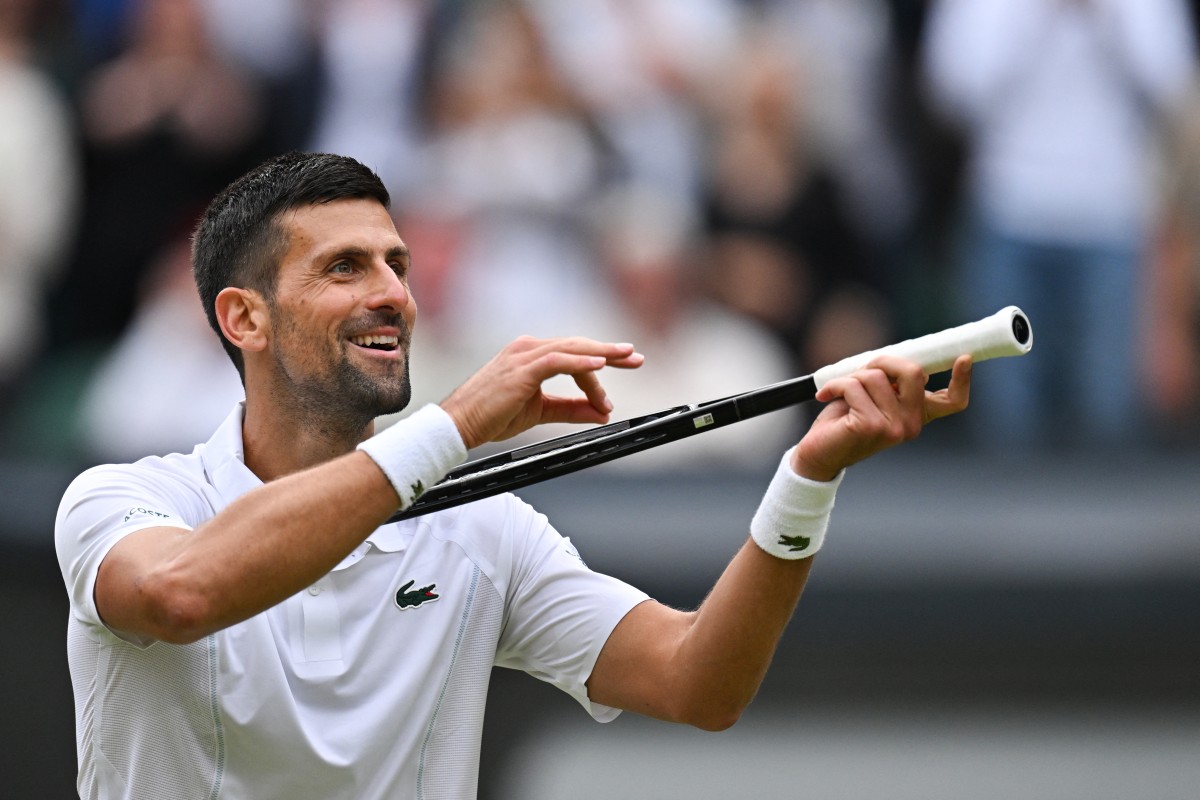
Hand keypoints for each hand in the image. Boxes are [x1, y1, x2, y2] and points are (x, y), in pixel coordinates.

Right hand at [441, 336, 643, 448]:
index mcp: (531, 355)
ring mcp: (523, 356)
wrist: (459, 425)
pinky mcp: (521, 369)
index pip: (573, 353)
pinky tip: (601, 364)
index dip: (601, 361)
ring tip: (626, 361)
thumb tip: (602, 412)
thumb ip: (571, 409)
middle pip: (577, 345)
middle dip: (609, 351)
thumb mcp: (541, 411)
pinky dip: (581, 361)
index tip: (622, 373)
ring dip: (601, 357)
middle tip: (636, 358)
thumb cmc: (492, 416)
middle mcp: (528, 349)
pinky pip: (558, 360)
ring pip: (571, 350)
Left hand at [791, 355, 971, 480]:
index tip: (965, 358)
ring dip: (851, 377)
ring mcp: (894, 428)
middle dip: (883, 361)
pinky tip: (825, 397)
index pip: (953, 402)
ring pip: (875, 376)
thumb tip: (895, 361)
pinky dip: (835, 385)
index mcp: (917, 415)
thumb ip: (890, 382)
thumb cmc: (844, 420)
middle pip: (913, 372)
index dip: (963, 380)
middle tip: (860, 371)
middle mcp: (911, 424)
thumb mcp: (873, 397)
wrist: (818, 452)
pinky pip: (853, 386)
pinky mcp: (870, 426)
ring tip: (839, 392)